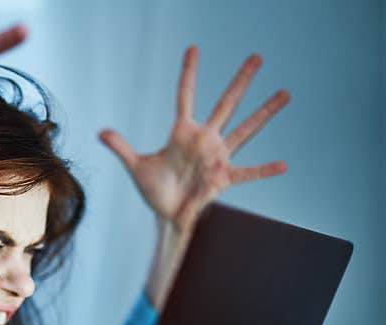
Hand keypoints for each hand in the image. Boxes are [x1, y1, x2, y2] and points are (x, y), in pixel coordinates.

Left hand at [99, 46, 288, 235]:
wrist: (167, 215)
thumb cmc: (154, 190)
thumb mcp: (136, 166)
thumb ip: (121, 147)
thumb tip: (100, 132)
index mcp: (183, 133)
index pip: (186, 95)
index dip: (189, 73)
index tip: (193, 48)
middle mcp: (205, 139)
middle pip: (226, 103)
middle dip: (241, 81)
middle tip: (257, 57)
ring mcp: (217, 157)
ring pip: (245, 129)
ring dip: (265, 113)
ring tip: (285, 93)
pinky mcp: (224, 178)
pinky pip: (248, 172)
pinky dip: (264, 170)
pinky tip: (284, 165)